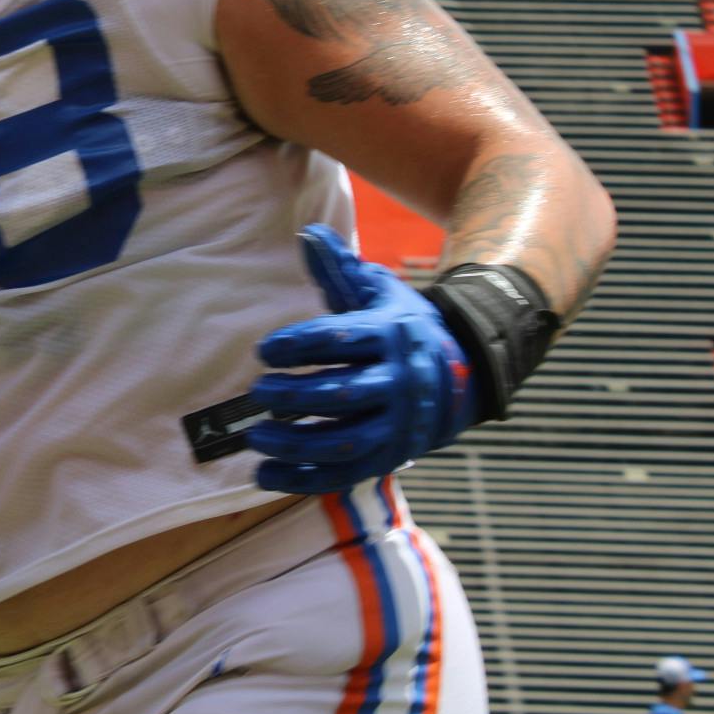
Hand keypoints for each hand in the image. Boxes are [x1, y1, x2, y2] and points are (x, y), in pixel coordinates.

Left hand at [248, 225, 473, 493]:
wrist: (459, 373)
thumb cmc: (397, 327)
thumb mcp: (375, 292)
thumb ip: (339, 268)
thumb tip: (309, 233)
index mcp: (391, 335)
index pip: (342, 340)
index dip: (300, 343)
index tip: (264, 350)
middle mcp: (400, 382)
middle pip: (343, 394)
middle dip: (295, 394)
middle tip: (257, 391)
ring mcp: (399, 425)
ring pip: (346, 441)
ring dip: (295, 443)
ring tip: (255, 435)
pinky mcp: (392, 456)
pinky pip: (345, 474)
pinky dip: (303, 479)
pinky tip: (262, 475)